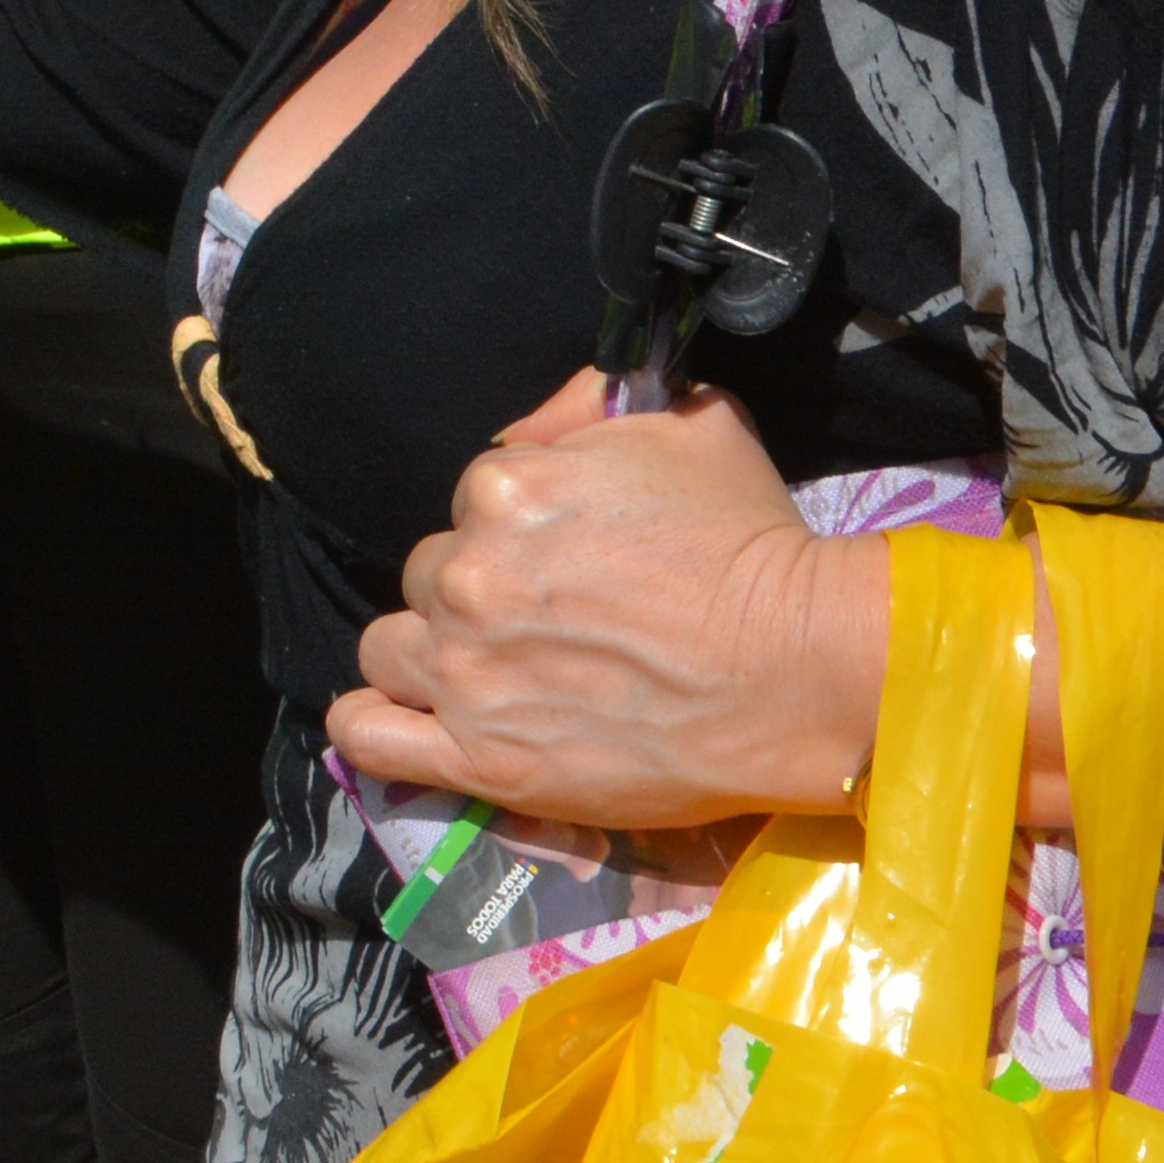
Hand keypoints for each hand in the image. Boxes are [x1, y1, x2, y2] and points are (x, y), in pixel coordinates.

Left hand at [330, 375, 872, 831]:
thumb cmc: (752, 541)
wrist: (798, 666)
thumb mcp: (690, 421)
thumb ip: (589, 404)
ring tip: (492, 675)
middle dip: (478, 593)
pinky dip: (374, 722)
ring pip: (390, 649)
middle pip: (430, 576)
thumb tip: (535, 421)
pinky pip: (365, 733)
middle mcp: (467, 575)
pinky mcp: (479, 758)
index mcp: (505, 485)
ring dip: (432, 654)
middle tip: (549, 623)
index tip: (569, 560)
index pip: (474, 500)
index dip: (519, 530)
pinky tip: (404, 717)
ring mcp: (466, 673)